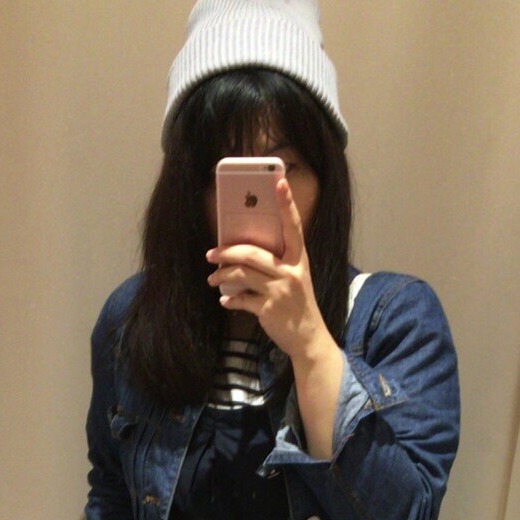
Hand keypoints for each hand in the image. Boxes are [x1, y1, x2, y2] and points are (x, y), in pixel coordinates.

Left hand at [206, 179, 330, 361]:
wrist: (308, 338)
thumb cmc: (297, 304)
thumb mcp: (293, 278)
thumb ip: (275, 264)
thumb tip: (242, 254)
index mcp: (299, 259)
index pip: (293, 226)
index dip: (287, 204)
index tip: (279, 181)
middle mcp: (291, 271)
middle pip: (251, 253)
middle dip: (226, 252)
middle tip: (211, 254)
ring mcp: (280, 291)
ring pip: (241, 274)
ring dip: (221, 275)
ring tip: (213, 278)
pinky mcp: (269, 309)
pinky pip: (241, 299)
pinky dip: (230, 300)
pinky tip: (225, 300)